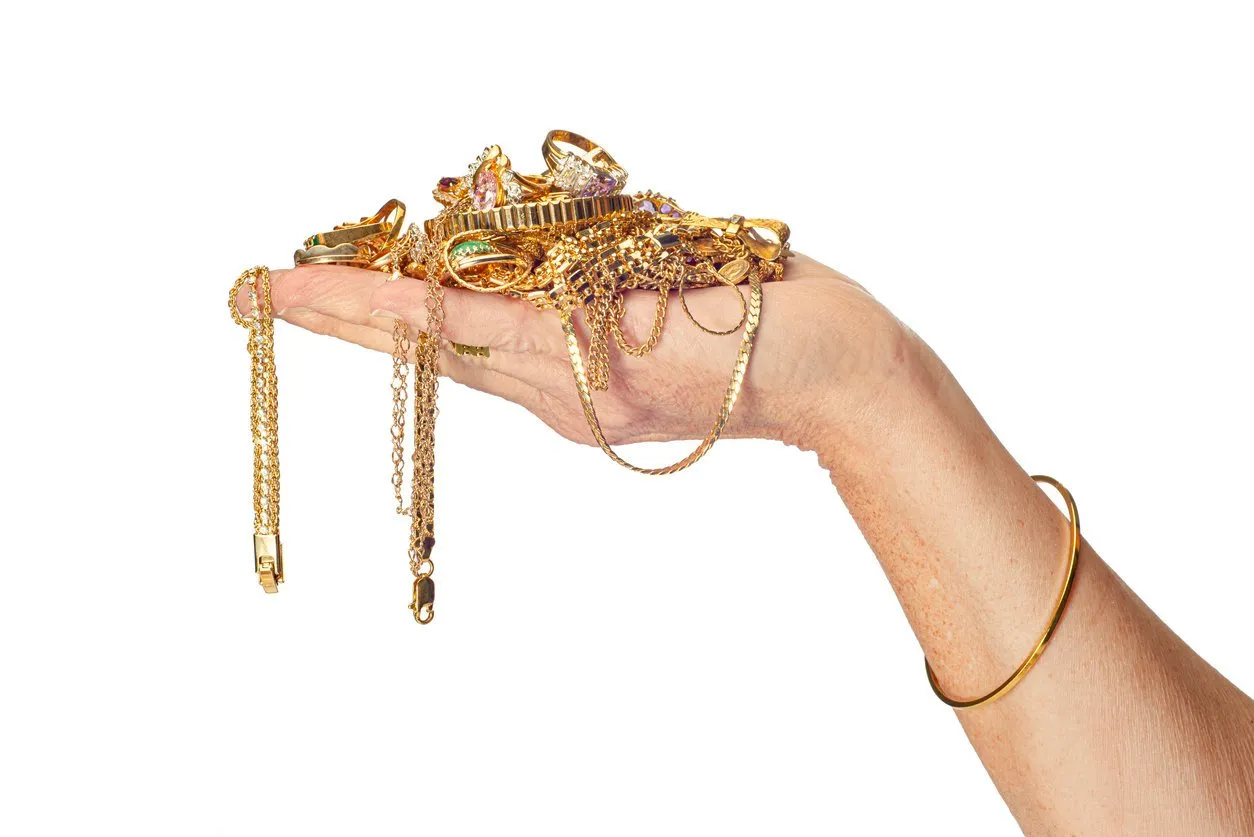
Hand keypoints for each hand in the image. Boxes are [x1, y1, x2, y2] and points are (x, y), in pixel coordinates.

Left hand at [242, 253, 903, 457]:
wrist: (844, 383)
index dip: (361, 302)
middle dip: (354, 319)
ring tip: (342, 290)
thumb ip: (579, 266)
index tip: (283, 286)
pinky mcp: (604, 415)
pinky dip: (480, 332)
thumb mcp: (675, 275)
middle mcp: (566, 397)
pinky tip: (457, 302)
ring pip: (473, 360)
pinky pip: (519, 370)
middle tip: (271, 290)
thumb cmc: (779, 325)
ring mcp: (583, 414)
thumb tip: (484, 235)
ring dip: (412, 322)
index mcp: (580, 368)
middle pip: (438, 351)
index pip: (444, 326)